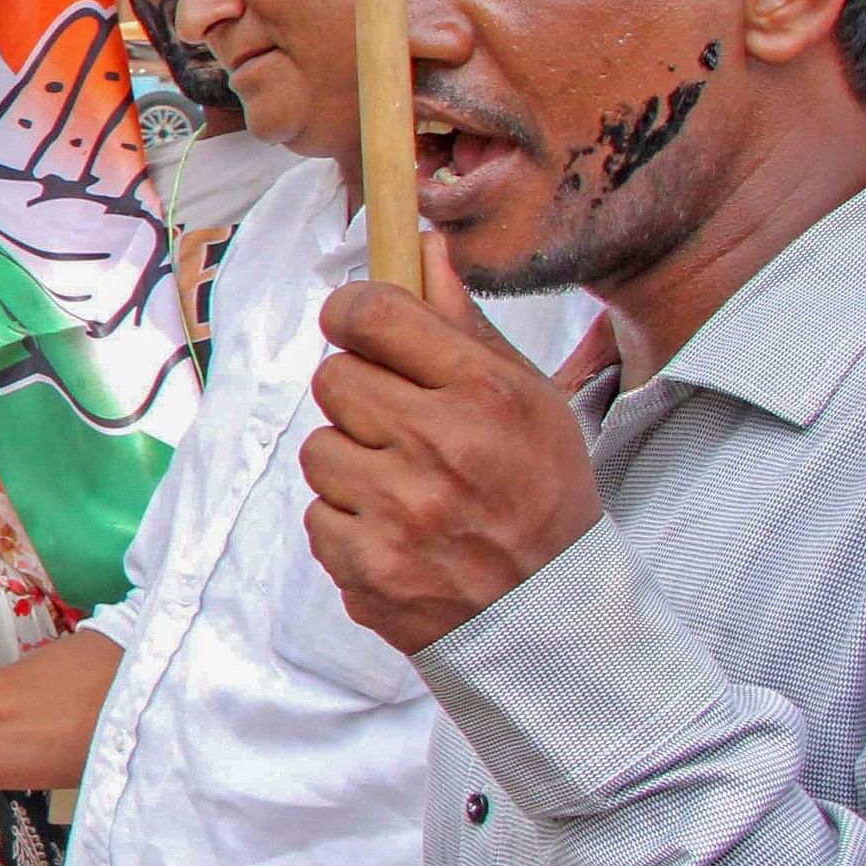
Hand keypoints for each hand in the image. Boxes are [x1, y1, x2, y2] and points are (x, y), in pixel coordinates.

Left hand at [301, 232, 601, 653]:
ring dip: (352, 464)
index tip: (357, 326)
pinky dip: (348, 524)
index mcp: (483, 396)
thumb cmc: (541, 495)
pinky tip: (399, 535)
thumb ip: (465, 326)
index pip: (373, 315)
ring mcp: (397, 512)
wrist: (549, 617)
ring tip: (408, 490)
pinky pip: (317, 514)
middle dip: (359, 398)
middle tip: (401, 428)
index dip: (352, 314)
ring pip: (320, 448)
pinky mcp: (364, 564)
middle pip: (334, 378)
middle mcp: (438, 448)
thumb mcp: (529, 401)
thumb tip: (421, 248)